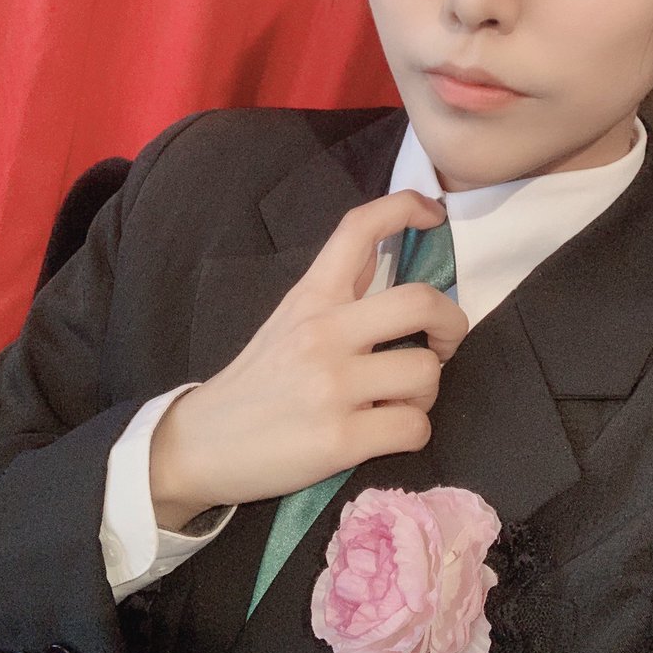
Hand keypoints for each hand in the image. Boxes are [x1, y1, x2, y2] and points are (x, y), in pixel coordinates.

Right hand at [149, 191, 467, 528]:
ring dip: (425, 394)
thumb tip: (389, 249)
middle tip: (442, 345)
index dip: (407, 206)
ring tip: (397, 403)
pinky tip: (384, 434)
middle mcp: (322, 332)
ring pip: (426, 372)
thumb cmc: (256, 383)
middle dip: (452, 325)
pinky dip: (411, 433)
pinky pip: (414, 428)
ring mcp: (331, 385)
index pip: (359, 228)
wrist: (200, 446)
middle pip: (422, 301)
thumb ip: (340, 290)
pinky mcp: (339, 439)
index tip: (435, 214)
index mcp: (311, 296)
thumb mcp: (290, 320)